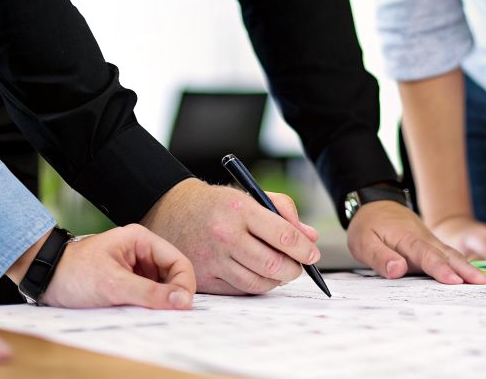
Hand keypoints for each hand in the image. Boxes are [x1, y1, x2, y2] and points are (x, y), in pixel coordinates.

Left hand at [36, 224, 195, 308]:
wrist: (43, 278)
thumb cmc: (73, 273)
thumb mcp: (113, 284)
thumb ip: (149, 293)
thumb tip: (182, 301)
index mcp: (141, 240)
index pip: (178, 262)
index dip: (183, 285)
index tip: (181, 308)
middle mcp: (141, 251)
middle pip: (172, 275)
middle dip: (171, 295)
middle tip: (165, 315)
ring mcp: (134, 267)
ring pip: (160, 287)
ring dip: (158, 302)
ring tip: (146, 314)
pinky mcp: (126, 281)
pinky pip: (146, 294)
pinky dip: (146, 306)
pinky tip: (136, 313)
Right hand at [143, 178, 320, 294]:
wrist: (172, 212)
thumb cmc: (218, 204)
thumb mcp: (250, 195)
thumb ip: (284, 211)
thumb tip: (310, 237)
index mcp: (241, 209)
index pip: (284, 235)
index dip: (305, 249)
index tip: (313, 254)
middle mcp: (226, 235)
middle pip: (274, 265)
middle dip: (294, 269)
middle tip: (299, 266)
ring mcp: (213, 259)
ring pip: (259, 282)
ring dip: (277, 281)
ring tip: (280, 271)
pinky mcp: (204, 278)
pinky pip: (240, 290)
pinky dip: (256, 286)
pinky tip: (258, 275)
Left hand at [347, 200, 485, 284]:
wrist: (376, 205)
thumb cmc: (369, 225)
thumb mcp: (363, 242)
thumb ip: (380, 257)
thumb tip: (397, 270)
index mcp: (407, 238)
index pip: (426, 255)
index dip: (440, 269)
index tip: (454, 281)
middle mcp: (424, 239)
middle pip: (448, 256)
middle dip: (467, 270)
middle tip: (485, 283)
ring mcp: (430, 242)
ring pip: (452, 255)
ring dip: (469, 268)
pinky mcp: (431, 246)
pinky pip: (449, 256)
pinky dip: (463, 266)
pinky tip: (473, 277)